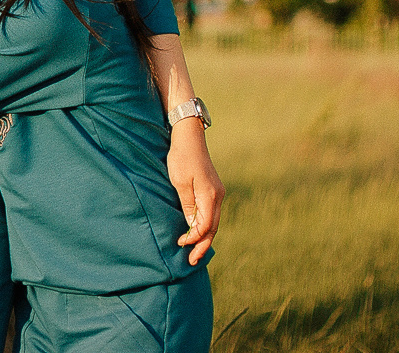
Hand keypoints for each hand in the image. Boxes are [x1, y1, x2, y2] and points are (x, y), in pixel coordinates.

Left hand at [167, 117, 224, 264]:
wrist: (189, 137)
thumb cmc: (181, 157)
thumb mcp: (180, 182)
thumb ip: (188, 205)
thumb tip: (192, 226)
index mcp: (210, 195)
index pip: (205, 226)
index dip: (194, 238)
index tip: (180, 243)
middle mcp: (218, 196)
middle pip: (213, 228)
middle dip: (202, 246)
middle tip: (192, 261)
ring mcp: (217, 193)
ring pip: (214, 223)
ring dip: (204, 238)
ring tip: (195, 253)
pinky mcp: (213, 190)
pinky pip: (211, 214)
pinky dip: (206, 227)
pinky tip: (198, 234)